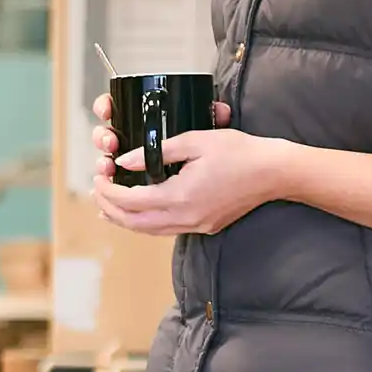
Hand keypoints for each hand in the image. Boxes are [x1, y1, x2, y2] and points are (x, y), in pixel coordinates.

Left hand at [92, 126, 292, 237]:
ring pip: (149, 230)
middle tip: (97, 193)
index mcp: (180, 196)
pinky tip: (140, 212)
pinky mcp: (205, 226)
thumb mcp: (195, 141)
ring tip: (108, 207)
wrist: (274, 173)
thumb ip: (157, 152)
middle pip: (134, 223)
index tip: (99, 178)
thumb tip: (126, 161)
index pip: (130, 201)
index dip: (109, 191)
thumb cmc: (239, 153)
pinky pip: (166, 229)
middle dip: (110, 209)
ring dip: (125, 220)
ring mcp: (196, 225)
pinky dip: (146, 222)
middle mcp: (185, 217)